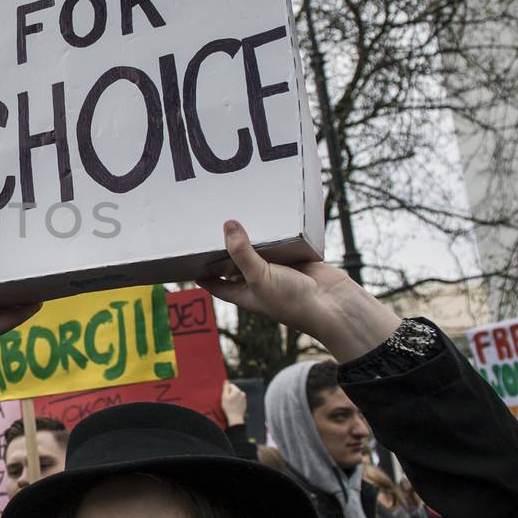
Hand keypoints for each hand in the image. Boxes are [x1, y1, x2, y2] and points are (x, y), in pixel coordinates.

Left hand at [198, 220, 399, 362]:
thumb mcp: (259, 277)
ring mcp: (277, 269)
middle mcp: (257, 280)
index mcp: (242, 292)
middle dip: (225, 245)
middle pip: (234, 260)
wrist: (334, 306)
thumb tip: (227, 225)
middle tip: (209, 222)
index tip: (184, 256)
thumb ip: (242, 252)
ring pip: (259, 248)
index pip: (213, 282)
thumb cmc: (292, 301)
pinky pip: (283, 241)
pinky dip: (278, 230)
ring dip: (253, 234)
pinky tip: (270, 212)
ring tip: (237, 210)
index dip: (199, 271)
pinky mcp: (296, 258)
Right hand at [220, 382, 246, 426]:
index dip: (226, 390)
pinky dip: (236, 401)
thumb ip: (226, 387)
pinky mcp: (244, 403)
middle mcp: (242, 393)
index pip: (231, 385)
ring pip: (237, 395)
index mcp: (237, 390)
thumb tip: (226, 380)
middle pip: (234, 390)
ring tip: (230, 404)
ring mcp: (244, 399)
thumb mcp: (224, 396)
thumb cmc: (229, 407)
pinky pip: (239, 400)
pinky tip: (234, 406)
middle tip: (227, 401)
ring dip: (233, 398)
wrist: (235, 417)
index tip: (225, 396)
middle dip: (230, 394)